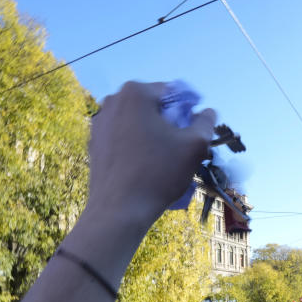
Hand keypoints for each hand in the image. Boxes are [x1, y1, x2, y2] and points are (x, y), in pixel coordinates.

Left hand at [86, 81, 215, 229]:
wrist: (119, 209)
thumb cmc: (159, 173)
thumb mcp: (194, 146)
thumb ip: (205, 123)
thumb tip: (207, 112)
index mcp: (136, 92)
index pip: (173, 93)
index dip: (188, 112)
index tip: (193, 134)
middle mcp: (113, 100)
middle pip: (153, 107)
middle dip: (169, 123)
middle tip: (180, 148)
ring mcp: (99, 121)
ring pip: (137, 123)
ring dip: (153, 135)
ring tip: (163, 160)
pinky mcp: (94, 142)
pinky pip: (122, 137)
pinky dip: (136, 146)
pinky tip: (143, 168)